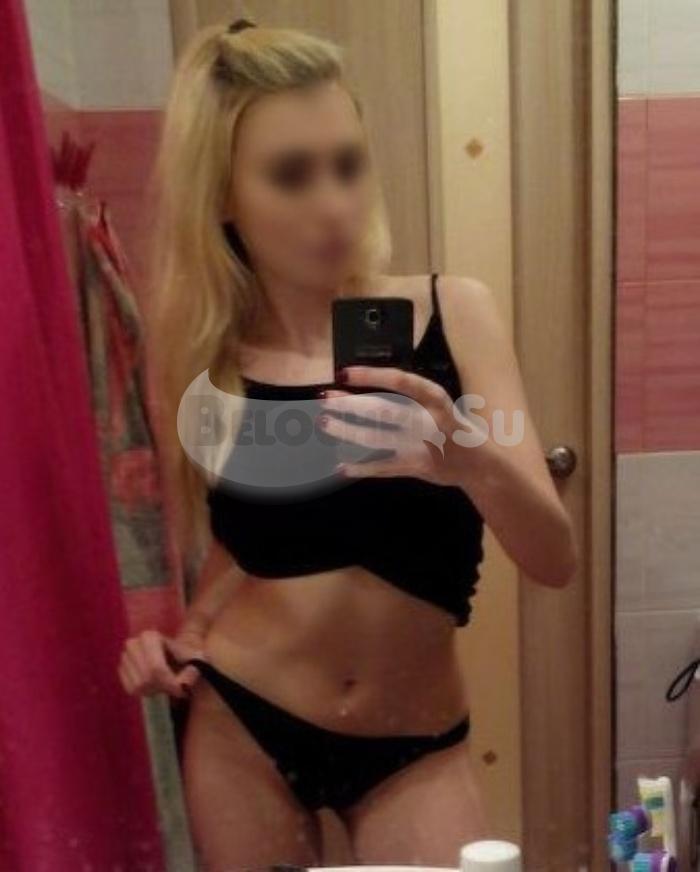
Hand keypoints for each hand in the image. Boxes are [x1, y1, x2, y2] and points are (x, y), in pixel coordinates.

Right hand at [117, 629, 205, 699]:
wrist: (173, 654)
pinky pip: (130, 689)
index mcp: (149, 637)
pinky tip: (153, 685)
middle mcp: (133, 644)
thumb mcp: (195, 660)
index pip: (156, 669)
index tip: (180, 690)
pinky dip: (143, 692)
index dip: (169, 683)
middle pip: (146, 679)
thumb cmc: (184, 655)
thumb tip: (183, 686)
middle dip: (161, 688)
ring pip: (137, 686)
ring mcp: (124, 657)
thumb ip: (192, 672)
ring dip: (153, 691)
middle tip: (173, 689)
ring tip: (165, 685)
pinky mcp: (121, 669)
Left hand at [319, 365, 486, 486]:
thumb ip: (410, 398)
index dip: (370, 376)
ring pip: (377, 439)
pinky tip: (341, 466)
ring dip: (348, 431)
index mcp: (434, 399)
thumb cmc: (453, 426)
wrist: (480, 463)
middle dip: (350, 405)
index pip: (399, 381)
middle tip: (325, 399)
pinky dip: (361, 468)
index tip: (345, 373)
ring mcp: (420, 446)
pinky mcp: (416, 467)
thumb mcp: (439, 404)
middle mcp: (427, 421)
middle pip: (382, 411)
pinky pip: (383, 467)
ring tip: (326, 423)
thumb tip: (365, 388)